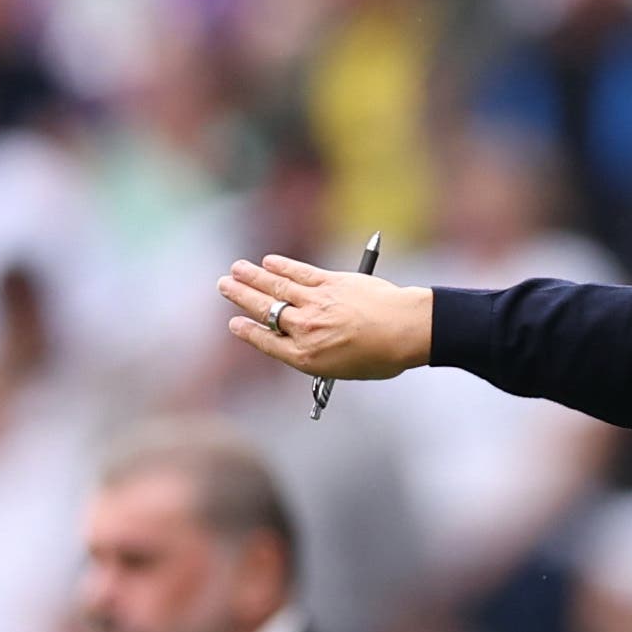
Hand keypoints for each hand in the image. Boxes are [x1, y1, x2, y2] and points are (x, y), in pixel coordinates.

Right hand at [220, 256, 429, 381]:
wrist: (406, 331)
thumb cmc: (382, 356)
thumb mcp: (344, 369)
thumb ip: (319, 355)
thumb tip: (304, 341)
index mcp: (307, 358)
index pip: (267, 342)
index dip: (248, 332)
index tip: (234, 323)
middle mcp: (305, 330)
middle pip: (265, 311)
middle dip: (242, 297)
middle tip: (224, 285)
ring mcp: (316, 304)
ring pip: (277, 288)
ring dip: (253, 276)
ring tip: (237, 269)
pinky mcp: (331, 283)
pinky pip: (299, 273)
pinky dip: (282, 266)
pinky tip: (269, 262)